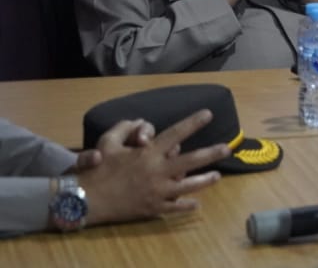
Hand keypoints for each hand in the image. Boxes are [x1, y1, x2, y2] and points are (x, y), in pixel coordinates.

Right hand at [78, 108, 228, 225]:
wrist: (85, 199)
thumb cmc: (97, 167)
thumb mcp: (108, 141)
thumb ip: (125, 127)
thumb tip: (141, 121)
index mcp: (148, 153)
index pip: (176, 133)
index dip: (193, 122)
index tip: (208, 114)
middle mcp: (157, 171)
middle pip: (191, 160)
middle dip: (211, 153)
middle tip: (227, 148)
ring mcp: (157, 191)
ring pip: (188, 186)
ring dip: (205, 180)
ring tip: (217, 176)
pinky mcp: (153, 208)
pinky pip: (174, 207)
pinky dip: (187, 205)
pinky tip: (197, 203)